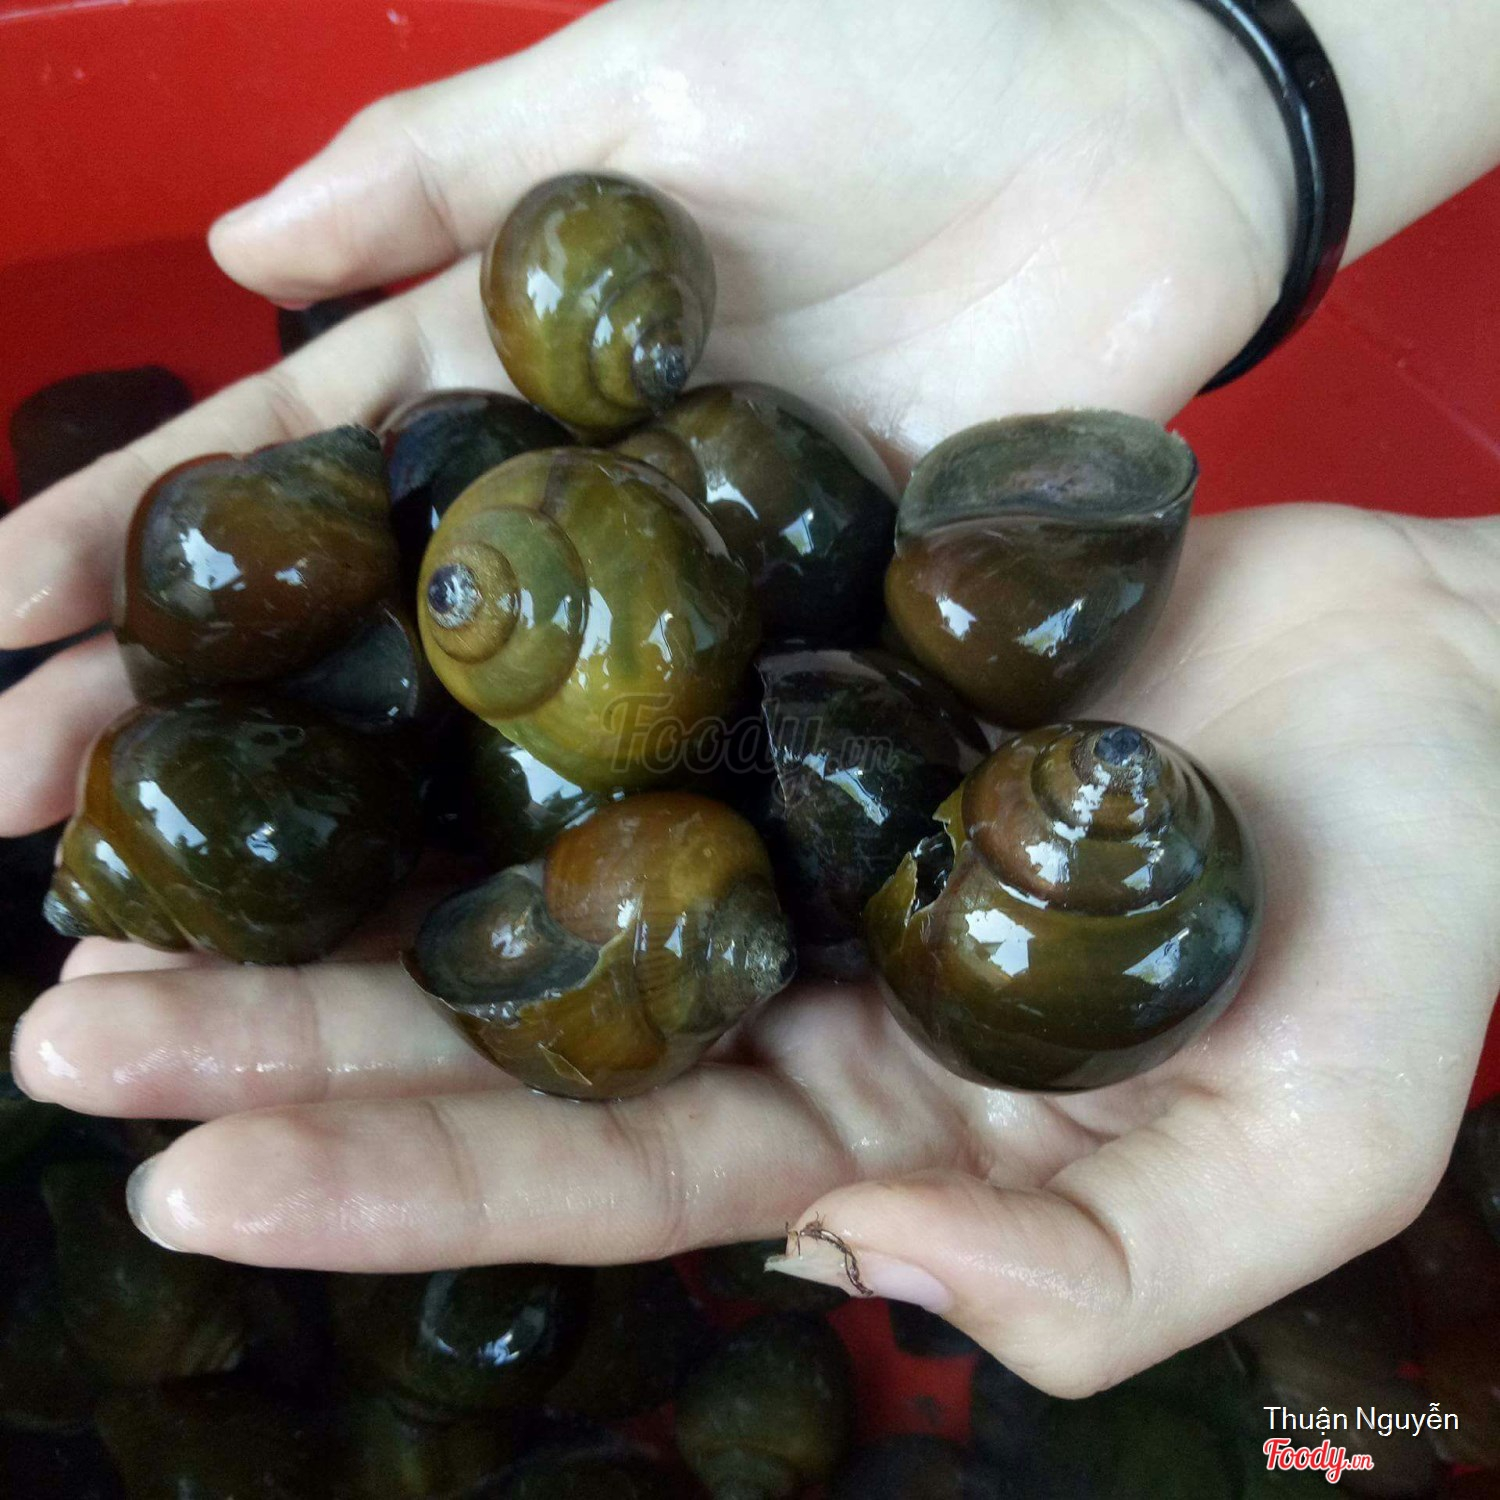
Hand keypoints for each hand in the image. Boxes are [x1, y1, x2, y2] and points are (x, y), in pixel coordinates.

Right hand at [0, 0, 1294, 830]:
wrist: (1137, 125)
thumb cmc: (896, 48)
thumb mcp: (635, 78)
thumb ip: (442, 168)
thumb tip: (232, 236)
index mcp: (514, 368)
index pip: (290, 473)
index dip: (133, 545)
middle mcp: (586, 509)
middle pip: (365, 637)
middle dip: (195, 730)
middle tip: (29, 842)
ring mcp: (703, 596)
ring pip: (508, 731)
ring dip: (365, 830)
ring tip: (203, 931)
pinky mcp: (830, 643)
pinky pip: (705, 757)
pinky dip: (609, 844)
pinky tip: (484, 937)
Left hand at [14, 502, 1499, 1395]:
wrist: (1431, 676)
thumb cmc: (1409, 913)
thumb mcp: (1312, 1138)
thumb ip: (1119, 1262)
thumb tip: (883, 1260)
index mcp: (875, 1108)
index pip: (606, 1174)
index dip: (402, 1186)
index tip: (190, 1174)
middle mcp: (789, 973)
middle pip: (504, 1026)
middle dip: (282, 1041)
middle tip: (60, 1028)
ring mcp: (777, 812)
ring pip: (514, 859)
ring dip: (319, 873)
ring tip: (98, 868)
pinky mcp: (793, 665)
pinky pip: (602, 687)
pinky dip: (459, 697)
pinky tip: (307, 681)